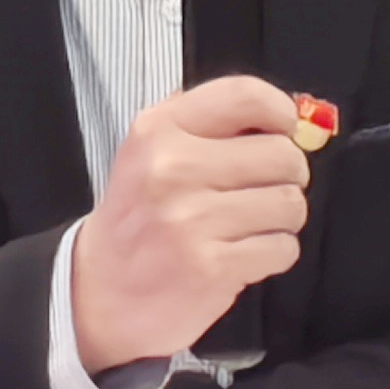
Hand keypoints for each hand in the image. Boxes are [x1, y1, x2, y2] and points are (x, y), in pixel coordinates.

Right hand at [70, 75, 310, 373]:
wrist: (99, 293)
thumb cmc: (138, 220)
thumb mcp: (150, 152)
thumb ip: (206, 125)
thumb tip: (282, 114)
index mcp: (159, 130)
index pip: (244, 95)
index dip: (280, 110)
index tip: (286, 128)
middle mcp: (172, 168)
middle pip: (282, 154)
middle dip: (288, 174)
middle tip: (267, 188)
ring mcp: (191, 219)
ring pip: (290, 204)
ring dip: (283, 218)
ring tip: (253, 225)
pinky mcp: (211, 267)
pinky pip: (283, 248)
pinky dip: (275, 254)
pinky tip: (245, 254)